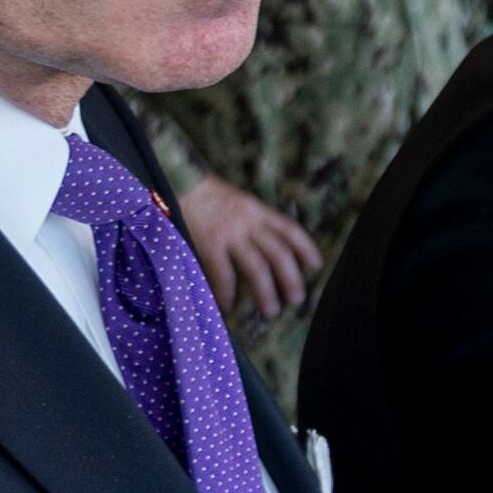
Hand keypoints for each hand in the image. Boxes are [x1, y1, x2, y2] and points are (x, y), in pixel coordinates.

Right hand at [177, 177, 319, 322]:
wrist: (177, 182)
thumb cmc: (206, 194)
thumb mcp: (238, 200)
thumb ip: (254, 219)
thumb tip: (268, 243)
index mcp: (257, 210)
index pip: (290, 230)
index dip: (306, 249)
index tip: (315, 266)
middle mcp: (248, 222)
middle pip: (279, 254)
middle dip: (291, 279)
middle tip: (296, 299)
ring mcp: (230, 233)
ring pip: (257, 268)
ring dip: (266, 292)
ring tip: (270, 310)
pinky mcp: (210, 243)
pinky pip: (224, 273)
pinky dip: (227, 291)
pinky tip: (228, 304)